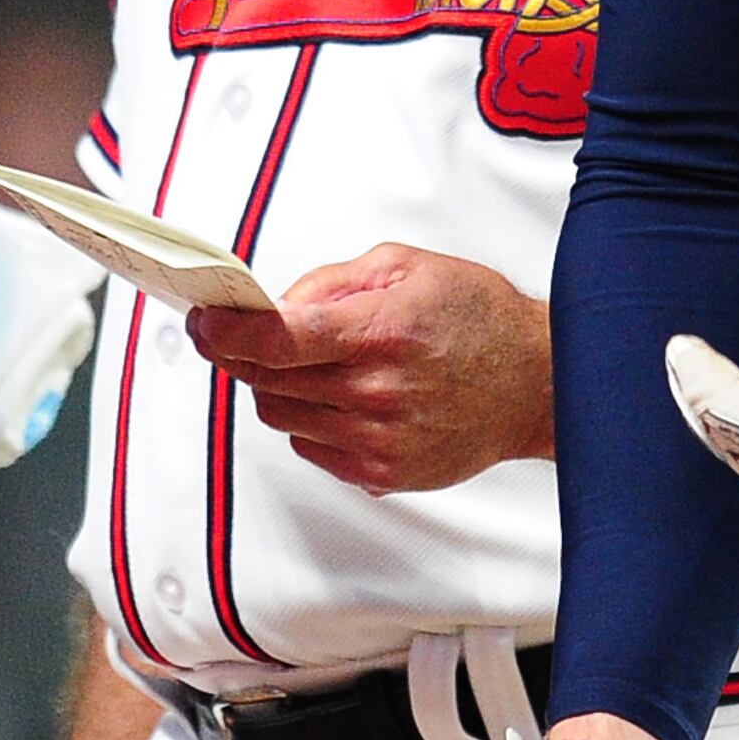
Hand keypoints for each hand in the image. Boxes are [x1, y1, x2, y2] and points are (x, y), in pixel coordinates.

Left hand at [187, 246, 551, 494]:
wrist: (534, 383)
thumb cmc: (476, 319)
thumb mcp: (406, 267)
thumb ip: (332, 282)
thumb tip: (275, 304)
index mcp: (379, 332)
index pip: (276, 340)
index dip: (226, 333)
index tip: (204, 324)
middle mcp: (375, 391)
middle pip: (267, 381)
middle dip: (248, 355)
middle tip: (251, 335)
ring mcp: (377, 439)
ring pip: (281, 417)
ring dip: (279, 388)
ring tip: (316, 365)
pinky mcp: (383, 472)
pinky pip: (311, 447)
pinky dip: (311, 420)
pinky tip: (346, 397)